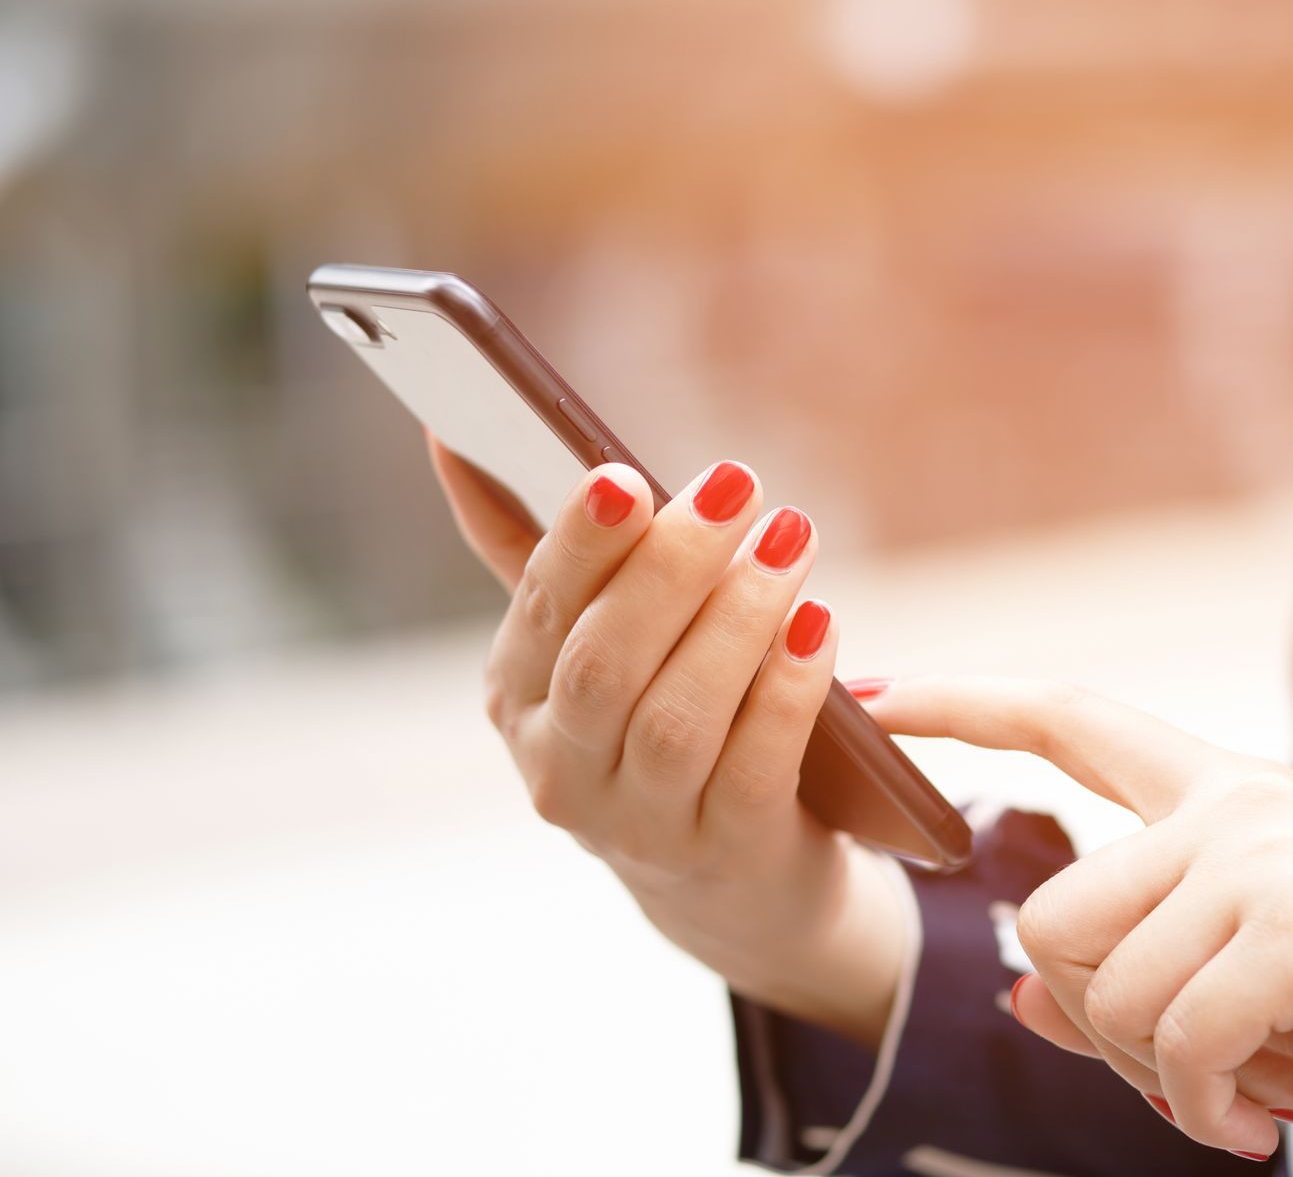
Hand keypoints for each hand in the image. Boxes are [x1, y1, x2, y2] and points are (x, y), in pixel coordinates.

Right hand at [429, 435, 905, 1046]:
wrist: (732, 881)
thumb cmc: (659, 720)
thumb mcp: (590, 643)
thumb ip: (536, 551)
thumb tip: (450, 436)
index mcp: (518, 699)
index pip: (542, 609)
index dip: (582, 541)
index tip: (626, 475)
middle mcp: (562, 771)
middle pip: (604, 664)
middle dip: (668, 567)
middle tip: (737, 484)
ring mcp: (642, 825)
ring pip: (676, 717)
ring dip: (736, 618)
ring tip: (791, 538)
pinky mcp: (725, 853)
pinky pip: (751, 767)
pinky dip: (784, 691)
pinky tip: (817, 625)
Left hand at [861, 676, 1292, 1167]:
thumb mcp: (1252, 1000)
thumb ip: (1135, 983)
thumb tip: (1010, 991)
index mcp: (1225, 796)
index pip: (1071, 717)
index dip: (966, 700)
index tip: (876, 689)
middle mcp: (1240, 803)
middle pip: (1048, 913)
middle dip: (1094, 1028)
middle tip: (1190, 1079)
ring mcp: (1275, 852)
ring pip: (1099, 983)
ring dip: (1159, 1076)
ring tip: (1253, 1091)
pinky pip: (1174, 1036)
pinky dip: (1201, 1105)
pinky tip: (1275, 1115)